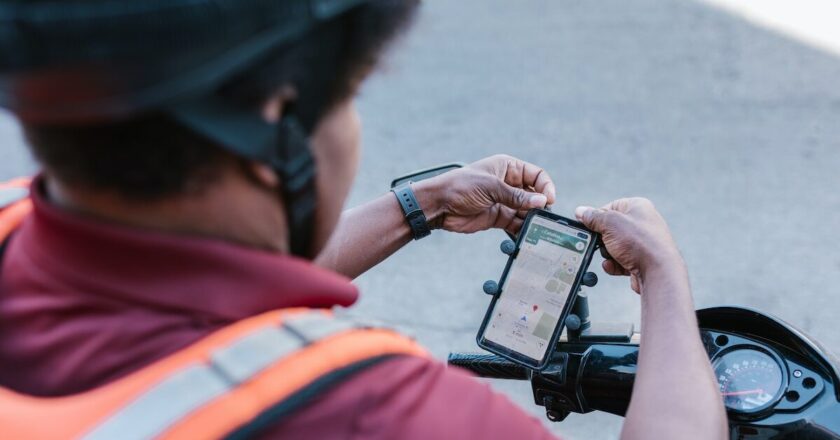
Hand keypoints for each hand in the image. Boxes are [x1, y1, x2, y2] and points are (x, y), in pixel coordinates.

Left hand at [415, 155, 555, 235]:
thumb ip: (516, 196)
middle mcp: (509, 184)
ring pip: (527, 211)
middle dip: (541, 205)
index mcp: (508, 168)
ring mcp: (504, 202)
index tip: (549, 199)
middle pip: (535, 194)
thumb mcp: (490, 187)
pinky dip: (523, 229)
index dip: (546, 186)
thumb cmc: (460, 187)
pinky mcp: (499, 218)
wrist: (439, 205)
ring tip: (539, 227)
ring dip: (534, 219)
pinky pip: (517, 224)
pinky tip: (529, 235)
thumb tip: (542, 201)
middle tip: (545, 216)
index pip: (536, 174)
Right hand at [574, 198, 681, 292]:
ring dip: (608, 253)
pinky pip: (621, 260)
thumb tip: (581, 211)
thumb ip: (593, 217)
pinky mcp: (641, 260)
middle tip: (600, 243)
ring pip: (614, 246)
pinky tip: (614, 266)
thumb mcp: (609, 223)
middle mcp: (643, 223)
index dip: (598, 216)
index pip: (611, 206)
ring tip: (612, 256)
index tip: (588, 225)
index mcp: (638, 207)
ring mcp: (643, 243)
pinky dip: (614, 264)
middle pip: (611, 228)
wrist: (658, 272)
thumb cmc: (639, 242)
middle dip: (602, 239)